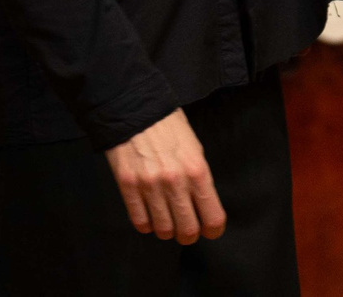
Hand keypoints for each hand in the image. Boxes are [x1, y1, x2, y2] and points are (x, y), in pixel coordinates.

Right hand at [105, 109, 225, 242]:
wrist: (135, 108)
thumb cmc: (168, 126)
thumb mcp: (195, 148)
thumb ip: (200, 178)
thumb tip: (202, 206)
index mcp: (197, 170)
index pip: (213, 218)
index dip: (213, 230)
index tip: (209, 229)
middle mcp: (175, 182)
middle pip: (188, 230)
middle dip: (189, 234)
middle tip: (186, 227)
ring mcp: (150, 185)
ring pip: (163, 230)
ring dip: (167, 229)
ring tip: (166, 219)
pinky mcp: (128, 186)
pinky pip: (140, 222)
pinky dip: (146, 223)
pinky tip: (149, 214)